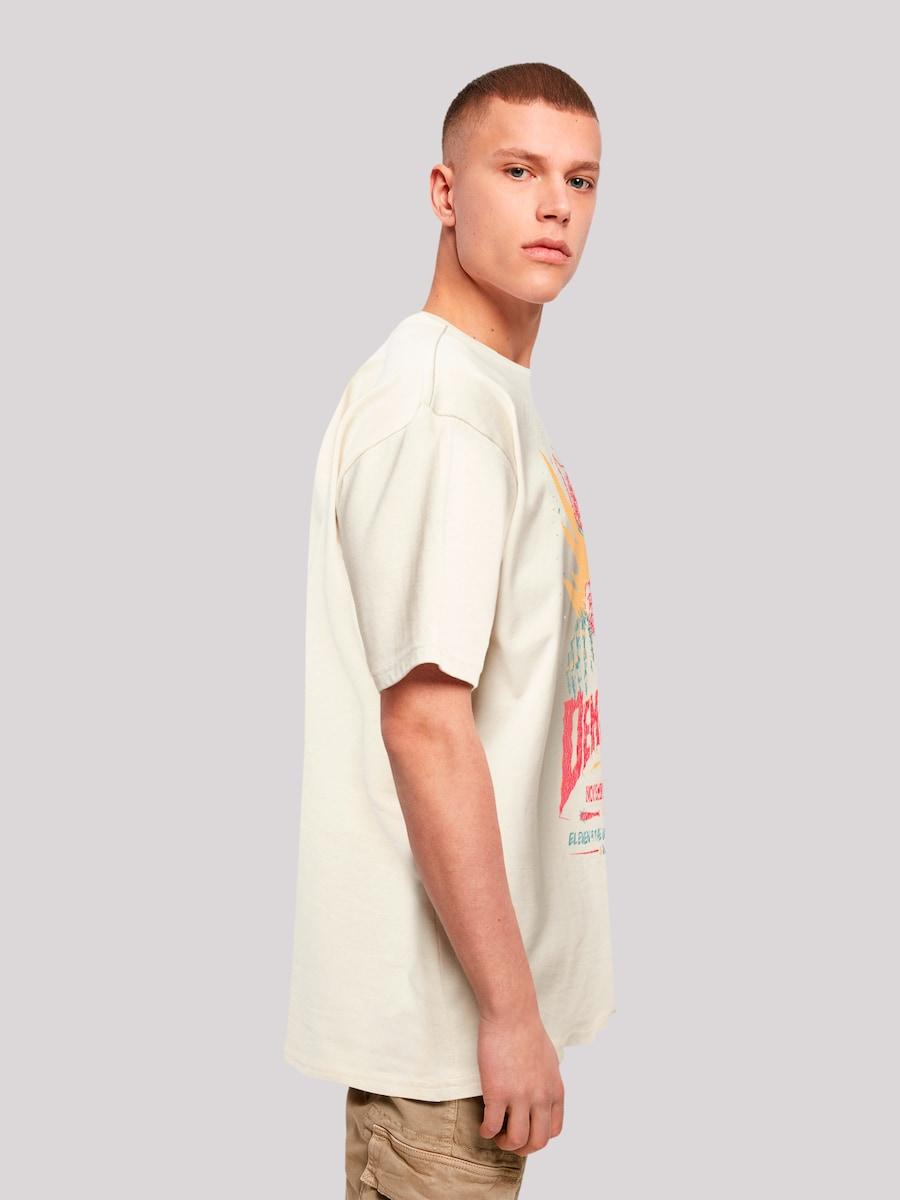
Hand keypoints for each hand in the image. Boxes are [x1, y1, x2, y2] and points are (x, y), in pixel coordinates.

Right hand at [477, 1002, 564, 1155]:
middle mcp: (541, 1098)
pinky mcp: (498, 1092)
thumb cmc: (526, 1030)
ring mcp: (520, 1097)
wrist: (512, 1014)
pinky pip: (492, 1126)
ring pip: (517, 1140)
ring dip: (505, 1143)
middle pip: (537, 1142)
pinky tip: (482, 1126)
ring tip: (495, 1134)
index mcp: (554, 1091)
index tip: (525, 1131)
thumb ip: (547, 1082)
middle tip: (509, 1140)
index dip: (538, 1137)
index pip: (554, 1131)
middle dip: (523, 1149)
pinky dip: (486, 1132)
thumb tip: (541, 1092)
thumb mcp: (549, 1060)